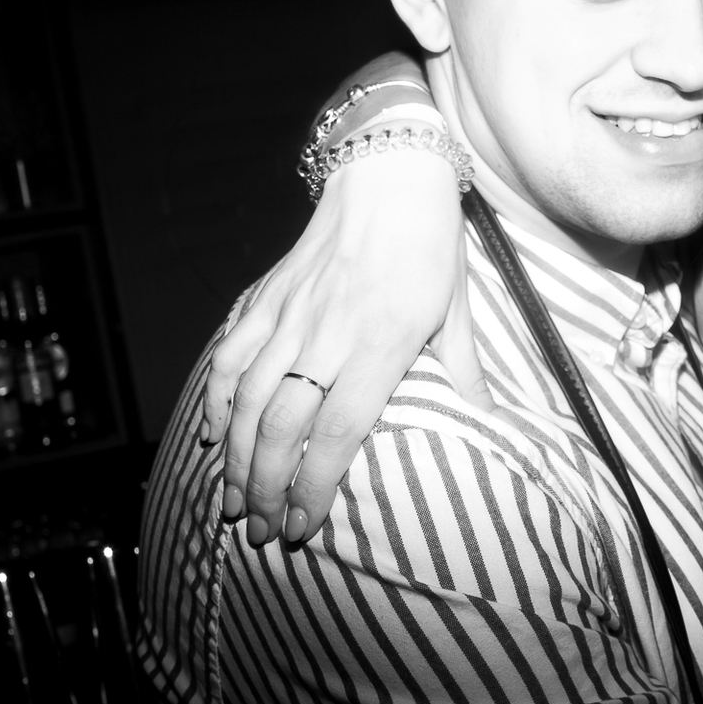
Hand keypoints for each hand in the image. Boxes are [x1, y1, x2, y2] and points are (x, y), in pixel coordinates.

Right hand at [202, 149, 490, 545]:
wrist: (386, 172)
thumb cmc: (430, 245)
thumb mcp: (459, 310)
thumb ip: (464, 371)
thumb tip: (489, 421)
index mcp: (379, 343)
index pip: (337, 431)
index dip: (314, 486)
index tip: (304, 527)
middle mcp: (326, 334)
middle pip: (281, 427)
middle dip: (266, 489)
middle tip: (264, 531)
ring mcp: (290, 315)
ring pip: (248, 400)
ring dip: (236, 460)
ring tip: (234, 504)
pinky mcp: (266, 297)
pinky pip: (231, 356)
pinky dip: (216, 401)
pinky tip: (213, 438)